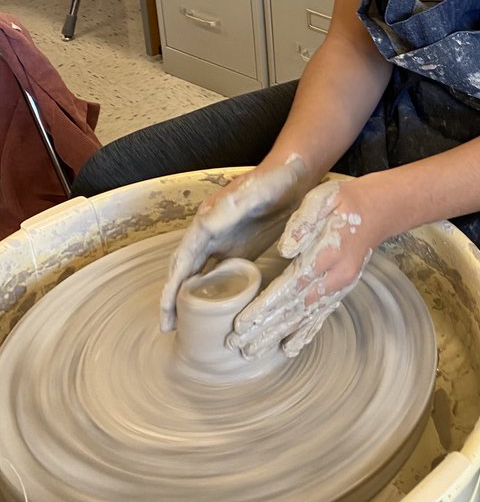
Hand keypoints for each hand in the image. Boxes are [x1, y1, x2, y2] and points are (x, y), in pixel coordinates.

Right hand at [160, 155, 312, 331]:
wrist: (292, 175)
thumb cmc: (271, 181)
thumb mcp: (250, 192)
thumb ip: (229, 207)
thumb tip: (204, 223)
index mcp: (206, 222)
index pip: (182, 259)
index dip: (171, 285)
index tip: (165, 309)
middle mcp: (209, 234)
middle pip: (184, 270)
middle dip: (172, 297)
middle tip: (167, 326)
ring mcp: (223, 243)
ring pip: (198, 274)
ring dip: (187, 298)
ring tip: (180, 324)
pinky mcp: (240, 250)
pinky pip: (220, 275)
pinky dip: (212, 293)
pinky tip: (212, 312)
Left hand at [228, 179, 377, 358]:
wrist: (377, 211)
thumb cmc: (343, 201)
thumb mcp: (322, 198)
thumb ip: (303, 221)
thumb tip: (285, 249)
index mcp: (326, 254)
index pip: (291, 285)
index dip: (266, 306)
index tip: (243, 322)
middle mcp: (335, 277)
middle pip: (295, 308)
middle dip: (265, 328)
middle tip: (238, 345)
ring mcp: (340, 287)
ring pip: (306, 317)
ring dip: (278, 335)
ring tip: (253, 352)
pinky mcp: (341, 291)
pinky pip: (321, 316)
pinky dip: (305, 333)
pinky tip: (289, 348)